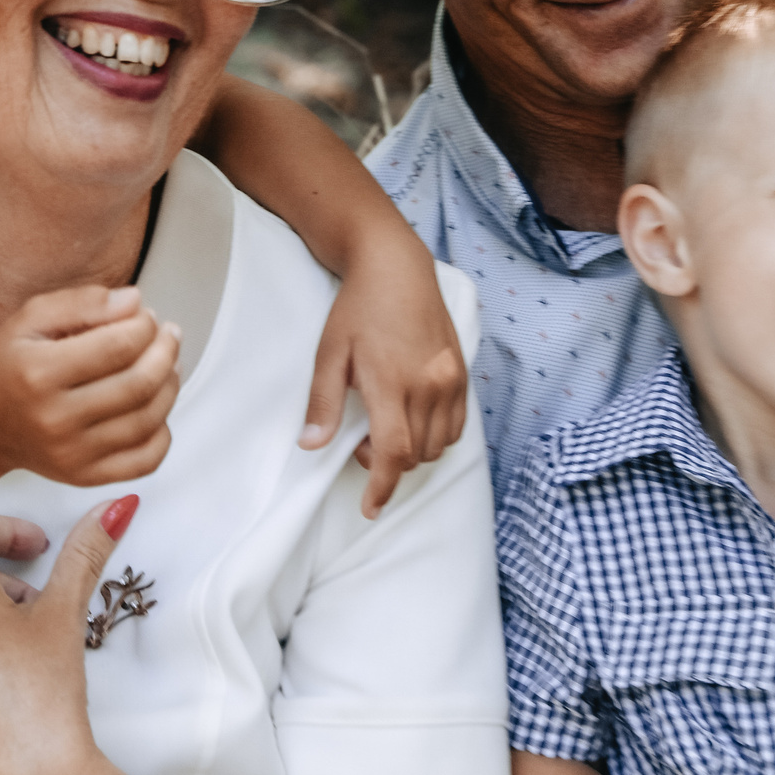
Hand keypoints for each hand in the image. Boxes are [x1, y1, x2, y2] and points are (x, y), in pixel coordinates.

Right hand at [0, 287, 181, 486]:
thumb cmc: (7, 368)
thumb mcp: (29, 319)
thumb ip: (82, 303)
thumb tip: (133, 302)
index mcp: (39, 373)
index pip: (117, 346)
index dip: (145, 326)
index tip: (147, 316)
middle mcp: (55, 418)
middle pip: (139, 383)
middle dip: (166, 352)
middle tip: (169, 336)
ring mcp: (72, 453)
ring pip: (148, 419)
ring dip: (170, 386)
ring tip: (167, 364)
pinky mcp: (84, 477)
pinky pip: (146, 460)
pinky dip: (163, 432)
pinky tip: (156, 408)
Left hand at [301, 245, 468, 518]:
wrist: (396, 267)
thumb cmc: (357, 308)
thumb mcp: (329, 353)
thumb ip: (322, 403)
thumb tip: (312, 444)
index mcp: (392, 382)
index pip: (394, 453)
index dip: (382, 487)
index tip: (370, 507)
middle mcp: (429, 384)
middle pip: (417, 454)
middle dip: (390, 465)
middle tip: (363, 444)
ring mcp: (451, 378)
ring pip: (440, 444)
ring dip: (414, 452)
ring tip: (387, 429)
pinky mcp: (463, 372)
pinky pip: (458, 424)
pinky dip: (437, 436)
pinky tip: (414, 420)